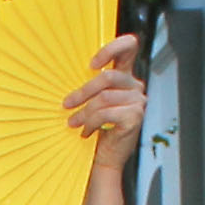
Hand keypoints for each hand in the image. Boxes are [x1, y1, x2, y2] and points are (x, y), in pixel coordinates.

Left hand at [64, 33, 146, 158]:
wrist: (105, 157)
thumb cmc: (96, 128)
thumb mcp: (92, 102)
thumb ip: (89, 85)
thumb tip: (66, 72)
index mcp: (125, 77)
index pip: (129, 47)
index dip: (112, 48)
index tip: (91, 64)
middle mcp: (134, 86)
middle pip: (108, 77)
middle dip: (83, 92)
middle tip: (67, 104)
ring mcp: (137, 101)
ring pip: (104, 98)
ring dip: (84, 112)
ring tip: (73, 123)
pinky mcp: (135, 116)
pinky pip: (106, 113)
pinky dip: (91, 123)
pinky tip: (86, 132)